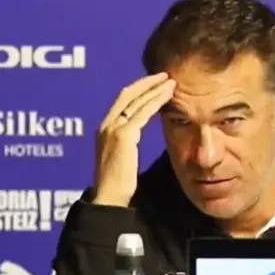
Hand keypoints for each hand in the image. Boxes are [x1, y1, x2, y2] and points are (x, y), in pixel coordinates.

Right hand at [92, 73, 175, 206]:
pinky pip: (143, 113)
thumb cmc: (116, 184)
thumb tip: (134, 135)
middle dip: (147, 83)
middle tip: (165, 76)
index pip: (121, 100)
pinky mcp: (123, 136)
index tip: (153, 83)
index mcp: (103, 128)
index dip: (138, 89)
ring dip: (155, 89)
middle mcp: (106, 124)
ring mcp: (113, 128)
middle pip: (127, 94)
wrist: (108, 198)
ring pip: (136, 101)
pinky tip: (168, 96)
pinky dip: (156, 101)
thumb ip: (124, 142)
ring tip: (171, 82)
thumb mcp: (119, 156)